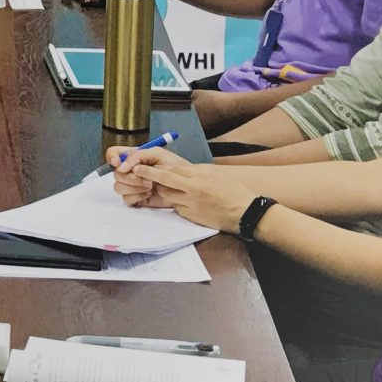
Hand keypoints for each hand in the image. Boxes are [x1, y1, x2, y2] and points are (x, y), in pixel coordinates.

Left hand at [110, 149, 255, 231]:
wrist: (246, 212)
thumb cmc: (233, 191)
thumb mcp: (214, 175)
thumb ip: (196, 172)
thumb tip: (179, 170)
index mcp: (199, 175)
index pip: (171, 169)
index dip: (156, 169)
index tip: (143, 166)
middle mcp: (193, 189)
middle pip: (164, 181)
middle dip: (148, 176)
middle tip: (136, 172)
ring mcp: (191, 204)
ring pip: (168, 196)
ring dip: (164, 192)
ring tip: (164, 189)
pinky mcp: (192, 216)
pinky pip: (178, 208)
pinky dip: (176, 204)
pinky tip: (181, 202)